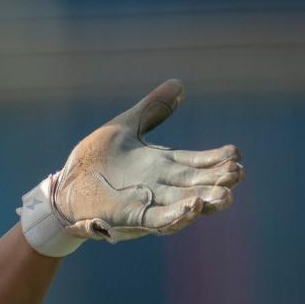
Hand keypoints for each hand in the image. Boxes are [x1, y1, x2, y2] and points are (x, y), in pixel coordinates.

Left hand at [53, 79, 242, 241]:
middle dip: (219, 181)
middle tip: (238, 174)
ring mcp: (148, 203)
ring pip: (184, 204)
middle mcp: (161, 186)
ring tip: (226, 196)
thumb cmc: (95, 159)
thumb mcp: (126, 127)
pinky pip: (158, 219)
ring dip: (205, 202)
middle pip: (198, 184)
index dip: (217, 159)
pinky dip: (176, 215)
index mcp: (163, 164)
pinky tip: (192, 209)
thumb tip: (179, 83)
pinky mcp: (131, 216)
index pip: (198, 162)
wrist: (65, 185)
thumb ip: (153, 109)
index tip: (236, 153)